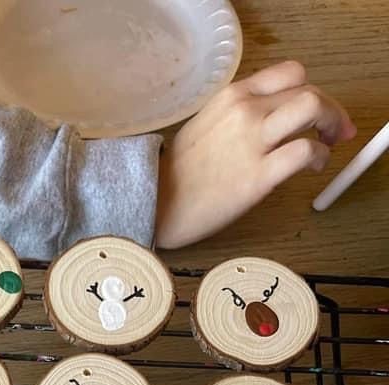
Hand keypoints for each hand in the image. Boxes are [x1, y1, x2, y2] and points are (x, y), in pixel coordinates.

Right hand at [155, 61, 355, 248]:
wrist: (157, 203)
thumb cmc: (178, 174)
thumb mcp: (205, 126)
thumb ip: (239, 116)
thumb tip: (274, 122)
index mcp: (231, 96)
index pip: (289, 74)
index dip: (312, 90)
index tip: (319, 109)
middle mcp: (245, 110)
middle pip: (308, 90)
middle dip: (330, 110)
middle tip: (334, 130)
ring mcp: (252, 140)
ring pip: (313, 109)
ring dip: (330, 125)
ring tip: (326, 146)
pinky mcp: (259, 174)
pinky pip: (306, 152)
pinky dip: (320, 157)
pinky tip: (313, 168)